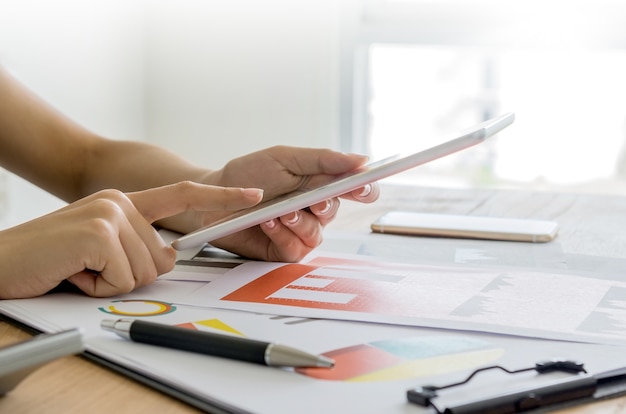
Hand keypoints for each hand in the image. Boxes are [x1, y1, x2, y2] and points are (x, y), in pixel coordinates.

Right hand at [0, 182, 262, 298]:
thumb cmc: (51, 259)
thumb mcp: (102, 249)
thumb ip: (137, 245)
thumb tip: (167, 257)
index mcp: (125, 202)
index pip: (182, 197)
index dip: (221, 198)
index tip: (254, 196)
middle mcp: (121, 201)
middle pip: (162, 259)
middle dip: (127, 276)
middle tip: (89, 268)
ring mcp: (110, 213)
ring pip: (144, 272)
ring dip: (109, 283)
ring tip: (79, 268)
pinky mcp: (99, 232)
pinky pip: (123, 279)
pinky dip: (96, 288)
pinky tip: (72, 272)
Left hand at [199, 146, 379, 261]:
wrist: (213, 196)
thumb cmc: (248, 175)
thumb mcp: (285, 159)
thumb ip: (322, 160)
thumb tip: (361, 160)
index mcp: (319, 184)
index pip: (353, 189)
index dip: (364, 189)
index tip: (363, 186)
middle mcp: (313, 209)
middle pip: (336, 212)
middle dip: (325, 206)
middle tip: (314, 200)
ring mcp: (299, 232)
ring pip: (316, 234)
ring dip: (300, 222)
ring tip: (280, 212)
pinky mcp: (284, 251)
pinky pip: (295, 249)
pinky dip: (283, 235)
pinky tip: (269, 223)